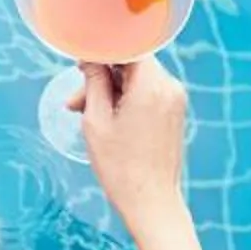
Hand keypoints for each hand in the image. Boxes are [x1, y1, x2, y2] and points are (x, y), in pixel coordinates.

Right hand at [65, 57, 187, 223]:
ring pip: (137, 80)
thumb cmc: (122, 167)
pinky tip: (105, 118)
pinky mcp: (174, 113)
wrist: (152, 203)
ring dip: (110, 90)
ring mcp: (174, 101)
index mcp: (152, 85)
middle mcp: (169, 87)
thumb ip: (94, 82)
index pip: (127, 46)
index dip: (101, 49)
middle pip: (131, 64)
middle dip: (102, 75)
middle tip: (75, 98)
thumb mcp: (97, 120)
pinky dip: (125, 99)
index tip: (80, 59)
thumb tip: (89, 58)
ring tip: (84, 112)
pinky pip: (146, 94)